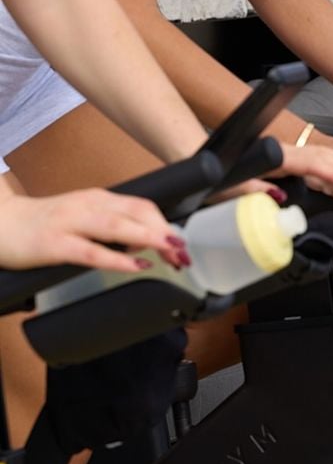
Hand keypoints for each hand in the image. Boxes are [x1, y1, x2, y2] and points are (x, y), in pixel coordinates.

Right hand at [0, 188, 183, 274]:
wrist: (1, 224)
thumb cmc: (45, 224)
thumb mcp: (85, 217)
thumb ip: (113, 225)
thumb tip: (147, 242)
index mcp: (99, 199)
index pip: (143, 206)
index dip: (166, 225)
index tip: (182, 245)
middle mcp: (88, 205)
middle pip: (138, 214)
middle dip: (166, 234)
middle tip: (184, 254)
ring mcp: (70, 223)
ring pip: (118, 226)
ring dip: (150, 240)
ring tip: (171, 254)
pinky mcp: (54, 245)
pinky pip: (92, 251)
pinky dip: (118, 258)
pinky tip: (136, 264)